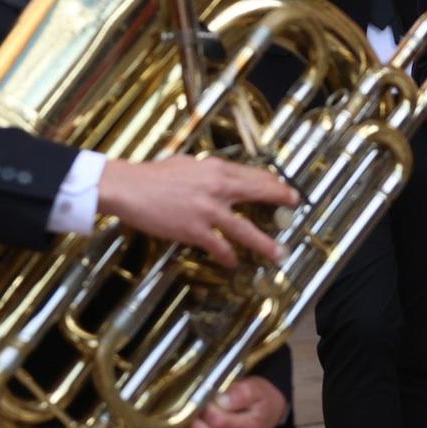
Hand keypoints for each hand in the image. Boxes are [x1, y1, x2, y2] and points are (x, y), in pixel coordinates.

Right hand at [96, 156, 299, 266]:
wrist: (130, 188)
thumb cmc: (155, 175)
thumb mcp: (189, 164)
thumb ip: (210, 172)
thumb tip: (224, 177)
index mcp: (217, 169)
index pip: (254, 174)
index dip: (272, 182)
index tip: (283, 188)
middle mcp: (218, 188)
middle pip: (259, 193)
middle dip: (281, 199)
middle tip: (295, 206)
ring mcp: (209, 211)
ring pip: (245, 229)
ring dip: (264, 244)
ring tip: (278, 253)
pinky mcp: (195, 230)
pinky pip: (219, 247)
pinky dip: (228, 256)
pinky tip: (234, 263)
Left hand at [168, 376, 288, 427]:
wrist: (269, 415)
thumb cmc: (260, 399)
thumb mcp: (257, 389)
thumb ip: (242, 393)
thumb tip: (222, 399)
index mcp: (249, 427)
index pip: (222, 421)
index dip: (206, 411)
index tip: (197, 396)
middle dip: (192, 427)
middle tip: (178, 412)